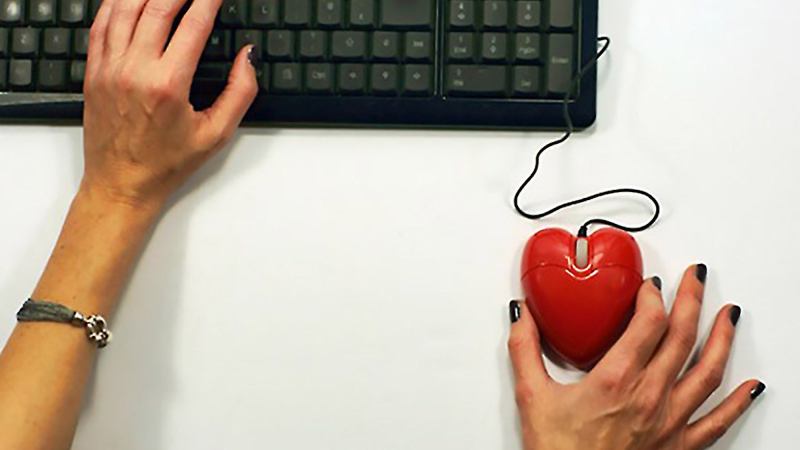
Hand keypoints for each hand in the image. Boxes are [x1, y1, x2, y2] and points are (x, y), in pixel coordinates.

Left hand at [81, 0, 257, 208]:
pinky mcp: (93, 72)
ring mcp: (109, 69)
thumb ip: (239, 92)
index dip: (209, 1)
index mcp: (168, 85)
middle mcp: (135, 71)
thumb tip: (248, 56)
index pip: (193, 25)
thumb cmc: (166, 163)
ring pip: (124, 8)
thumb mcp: (216, 134)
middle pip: (157, 8)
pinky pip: (100, 25)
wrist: (121, 184)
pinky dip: (116, 4)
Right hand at [509, 265, 764, 449]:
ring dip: (722, 338)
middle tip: (697, 278)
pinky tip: (750, 387)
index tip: (650, 285)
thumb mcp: (531, 396)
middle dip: (692, 300)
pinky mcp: (678, 445)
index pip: (648, 323)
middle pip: (682, 337)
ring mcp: (668, 421)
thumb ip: (525, 349)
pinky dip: (737, 401)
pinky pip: (717, 421)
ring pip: (708, 371)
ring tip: (728, 315)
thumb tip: (522, 317)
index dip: (653, 296)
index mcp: (615, 379)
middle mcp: (649, 396)